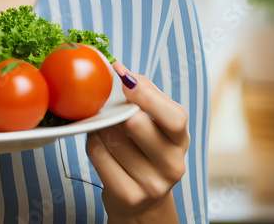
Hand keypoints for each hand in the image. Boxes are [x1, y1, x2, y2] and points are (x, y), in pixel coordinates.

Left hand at [85, 61, 188, 220]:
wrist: (142, 202)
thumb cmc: (145, 151)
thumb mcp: (155, 125)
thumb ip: (145, 97)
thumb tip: (123, 71)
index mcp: (181, 141)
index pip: (175, 118)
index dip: (148, 96)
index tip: (126, 81)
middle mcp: (173, 165)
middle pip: (137, 124)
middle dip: (116, 111)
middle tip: (108, 107)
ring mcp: (152, 184)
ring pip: (112, 137)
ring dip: (101, 126)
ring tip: (104, 127)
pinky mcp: (128, 195)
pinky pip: (98, 154)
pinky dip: (93, 142)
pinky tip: (100, 143)